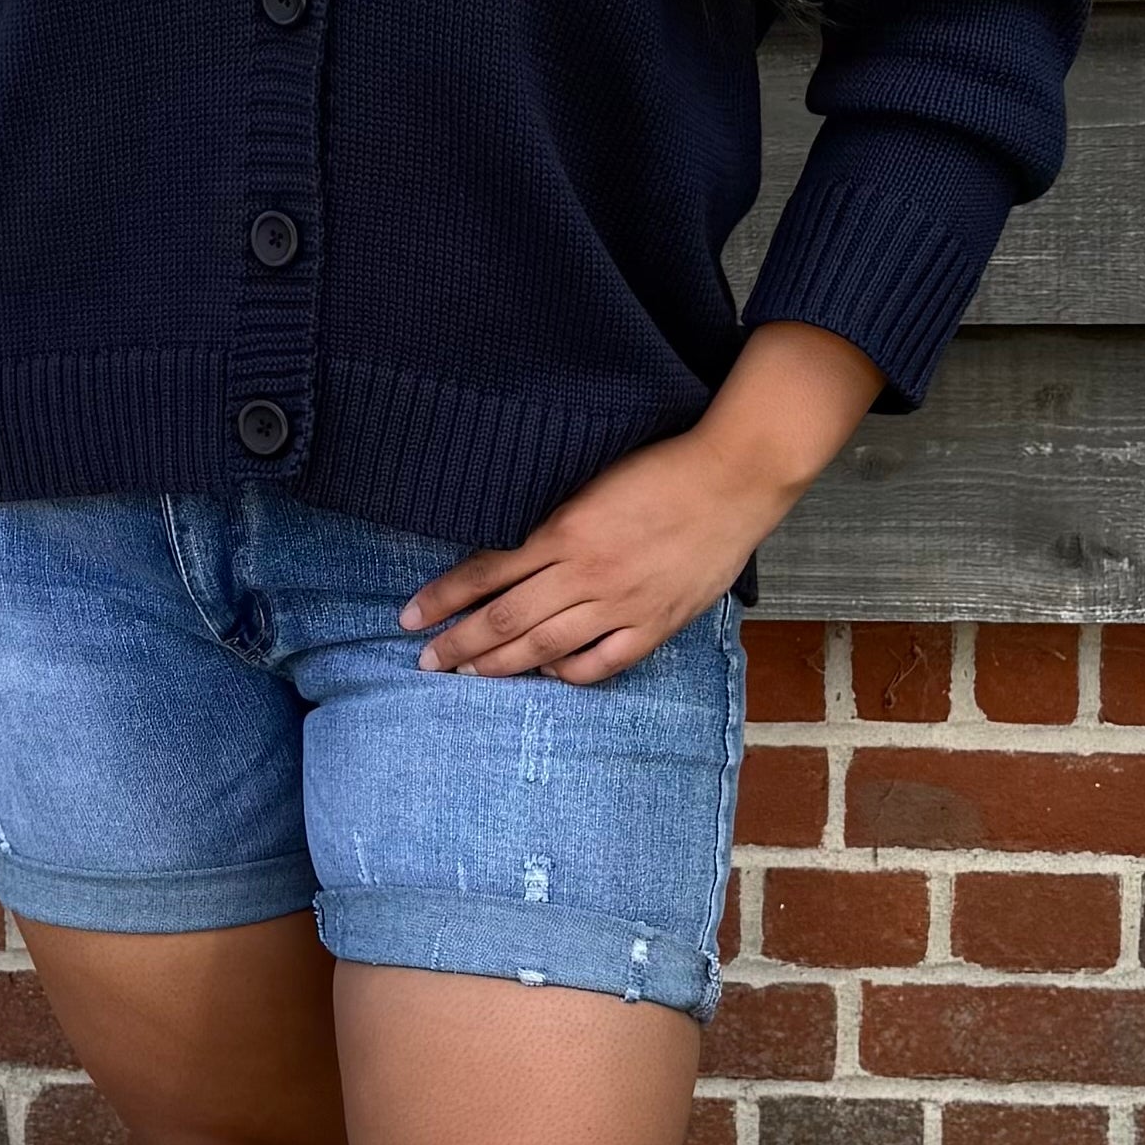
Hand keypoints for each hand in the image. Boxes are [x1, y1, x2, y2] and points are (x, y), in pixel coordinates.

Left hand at [398, 428, 781, 682]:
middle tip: (425, 661)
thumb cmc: (662, 469)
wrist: (733, 477)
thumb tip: (506, 555)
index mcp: (563, 530)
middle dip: (457, 645)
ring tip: (467, 676)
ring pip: (543, 647)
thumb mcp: (590, 483)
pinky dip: (567, 673)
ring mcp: (621, 603)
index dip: (443, 598)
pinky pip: (600, 663)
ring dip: (498, 665)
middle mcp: (585, 572)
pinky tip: (547, 674)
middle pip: (504, 619)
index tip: (410, 616)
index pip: (485, 572)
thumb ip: (550, 522)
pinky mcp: (654, 624)